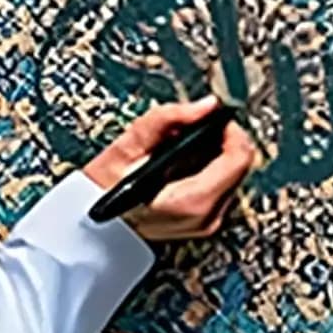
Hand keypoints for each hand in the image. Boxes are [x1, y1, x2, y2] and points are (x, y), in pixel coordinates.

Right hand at [81, 97, 261, 243]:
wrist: (91, 227)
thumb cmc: (104, 192)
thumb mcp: (128, 147)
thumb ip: (168, 119)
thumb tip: (205, 106)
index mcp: (195, 200)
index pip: (240, 156)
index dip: (230, 128)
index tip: (213, 117)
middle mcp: (208, 216)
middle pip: (239, 164)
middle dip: (220, 140)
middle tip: (190, 131)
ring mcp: (207, 223)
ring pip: (232, 175)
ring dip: (214, 154)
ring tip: (180, 149)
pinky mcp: (204, 222)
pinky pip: (220, 187)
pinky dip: (207, 170)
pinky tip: (182, 165)